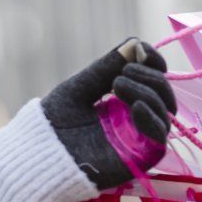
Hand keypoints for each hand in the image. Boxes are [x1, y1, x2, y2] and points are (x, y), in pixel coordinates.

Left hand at [41, 37, 176, 189]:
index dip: (154, 63)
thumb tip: (137, 44)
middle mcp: (135, 118)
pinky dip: (152, 118)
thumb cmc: (52, 122)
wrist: (36, 154)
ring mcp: (139, 137)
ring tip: (117, 84)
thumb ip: (106, 68)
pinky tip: (136, 106)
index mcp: (122, 100)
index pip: (153, 79)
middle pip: (162, 93)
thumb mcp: (79, 87)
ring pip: (165, 112)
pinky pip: (159, 138)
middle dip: (150, 76)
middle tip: (121, 74)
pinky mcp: (139, 157)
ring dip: (147, 92)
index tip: (144, 52)